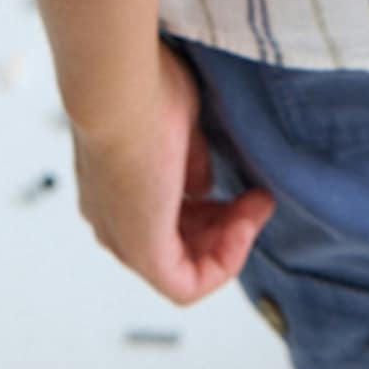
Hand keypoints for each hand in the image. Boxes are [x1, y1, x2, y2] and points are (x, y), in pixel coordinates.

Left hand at [70, 39, 276, 303]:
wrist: (119, 88)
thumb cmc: (140, 85)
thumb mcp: (176, 124)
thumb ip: (188, 160)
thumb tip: (204, 187)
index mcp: (112, 185)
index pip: (165, 214)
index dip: (208, 205)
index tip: (236, 182)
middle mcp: (111, 218)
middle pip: (177, 244)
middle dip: (225, 224)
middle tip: (256, 197)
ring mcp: (123, 239)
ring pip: (184, 266)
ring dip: (231, 240)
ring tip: (257, 204)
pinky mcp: (143, 255)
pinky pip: (188, 284)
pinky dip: (224, 260)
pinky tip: (245, 223)